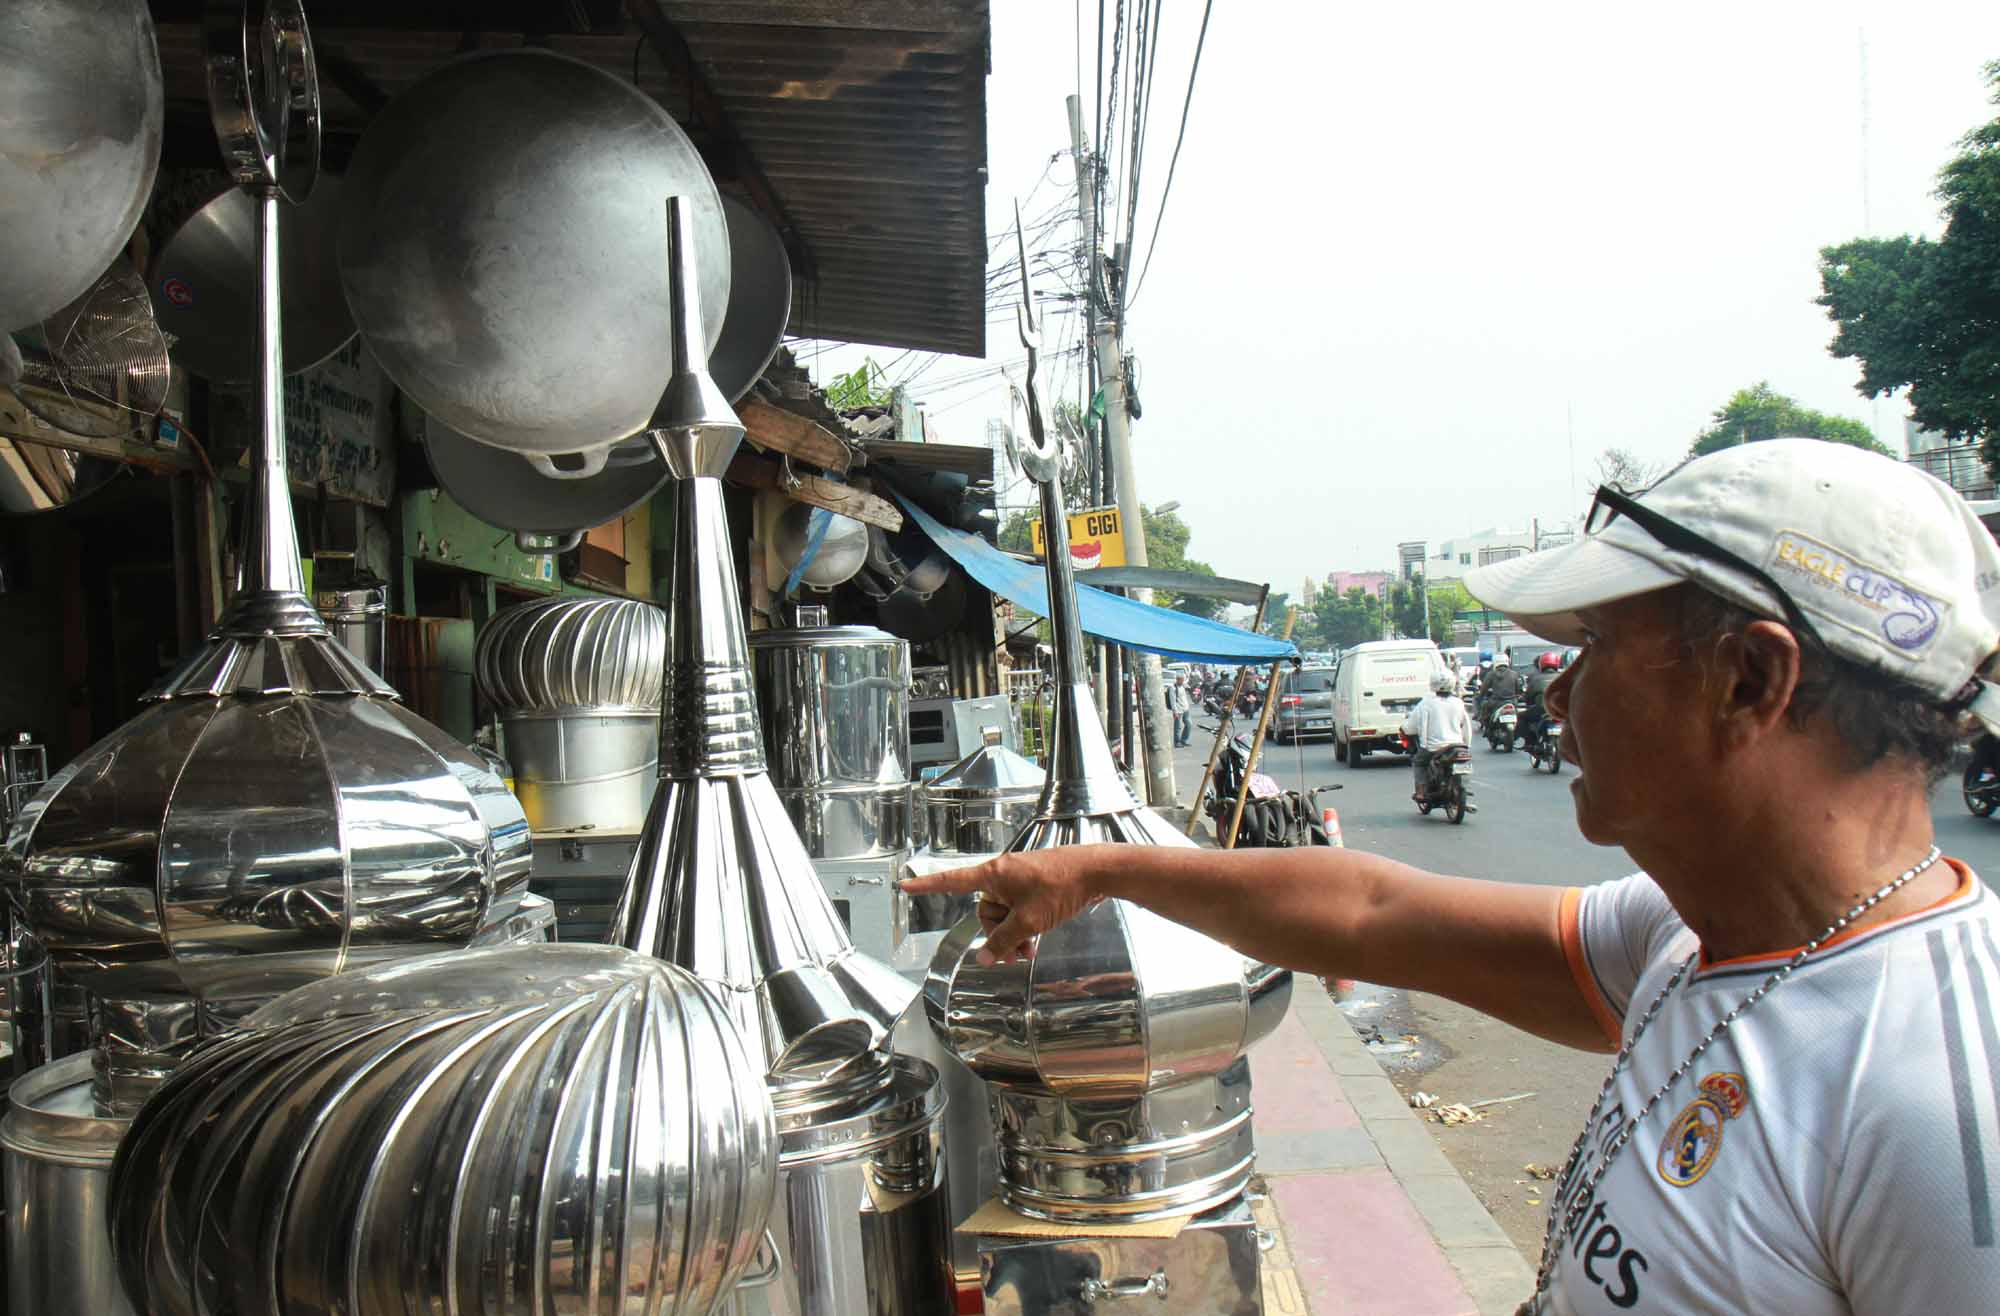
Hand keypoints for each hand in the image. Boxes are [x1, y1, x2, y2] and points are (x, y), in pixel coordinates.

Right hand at [899, 848, 1104, 963]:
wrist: (1095, 872)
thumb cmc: (1061, 886)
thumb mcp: (1029, 920)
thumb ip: (1004, 940)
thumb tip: (984, 957)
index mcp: (994, 874)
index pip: (952, 881)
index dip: (927, 885)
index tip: (905, 885)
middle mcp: (1002, 874)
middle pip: (984, 911)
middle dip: (997, 935)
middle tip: (1016, 953)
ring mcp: (1019, 880)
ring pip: (1004, 914)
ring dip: (1014, 935)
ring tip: (1030, 951)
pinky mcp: (1034, 886)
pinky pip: (1018, 910)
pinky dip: (1024, 926)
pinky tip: (1036, 941)